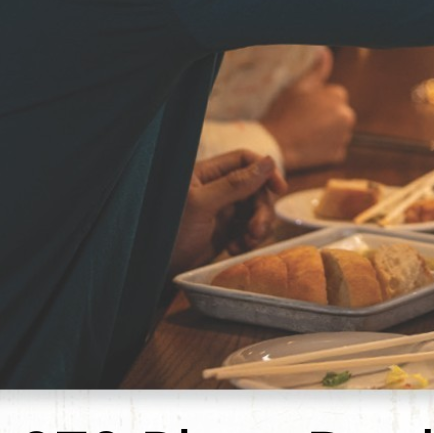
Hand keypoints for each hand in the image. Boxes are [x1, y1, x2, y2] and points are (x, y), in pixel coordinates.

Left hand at [171, 150, 284, 272]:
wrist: (154, 272)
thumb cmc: (169, 232)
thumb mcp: (201, 205)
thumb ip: (235, 183)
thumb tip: (269, 161)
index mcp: (206, 174)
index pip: (244, 160)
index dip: (265, 171)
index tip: (279, 188)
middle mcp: (216, 189)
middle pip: (255, 188)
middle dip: (261, 208)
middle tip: (257, 230)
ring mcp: (222, 211)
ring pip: (255, 210)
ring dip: (258, 226)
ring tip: (247, 243)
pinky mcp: (225, 232)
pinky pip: (249, 229)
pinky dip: (249, 239)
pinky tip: (237, 250)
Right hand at [264, 49, 356, 170]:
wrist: (275, 144)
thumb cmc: (284, 112)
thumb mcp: (298, 86)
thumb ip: (317, 70)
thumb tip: (325, 52)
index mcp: (339, 96)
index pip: (334, 94)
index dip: (318, 100)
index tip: (304, 107)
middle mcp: (347, 116)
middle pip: (338, 113)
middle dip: (326, 115)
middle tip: (304, 121)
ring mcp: (343, 137)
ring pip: (338, 130)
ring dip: (327, 131)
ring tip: (305, 133)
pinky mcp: (338, 155)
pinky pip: (334, 148)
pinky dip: (325, 148)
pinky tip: (309, 145)